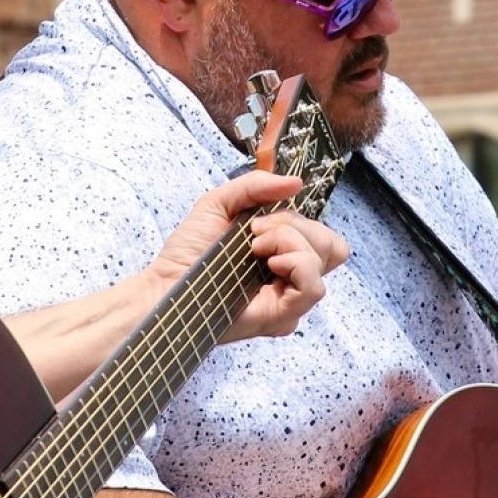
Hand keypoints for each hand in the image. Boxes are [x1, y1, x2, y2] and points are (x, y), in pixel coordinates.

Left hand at [148, 171, 348, 343]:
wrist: (166, 285)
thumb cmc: (187, 253)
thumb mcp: (219, 203)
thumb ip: (256, 186)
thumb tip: (296, 182)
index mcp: (282, 251)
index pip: (322, 234)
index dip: (299, 219)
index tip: (259, 219)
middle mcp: (291, 276)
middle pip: (331, 243)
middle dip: (293, 226)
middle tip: (254, 233)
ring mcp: (290, 298)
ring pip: (323, 259)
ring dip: (289, 241)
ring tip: (254, 249)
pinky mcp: (284, 315)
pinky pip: (314, 287)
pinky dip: (295, 264)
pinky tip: (268, 264)